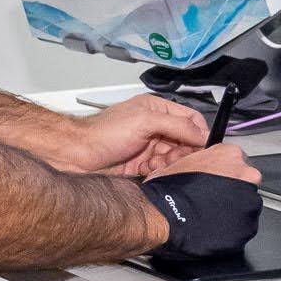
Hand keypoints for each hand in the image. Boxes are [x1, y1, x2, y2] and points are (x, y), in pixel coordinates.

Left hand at [63, 89, 209, 175]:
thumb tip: (202, 134)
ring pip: (173, 157)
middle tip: (173, 157)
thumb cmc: (104, 133)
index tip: (202, 147)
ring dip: (169, 162)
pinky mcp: (141, 164)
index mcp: (156, 109)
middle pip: (184, 140)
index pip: (190, 118)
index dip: (199, 132)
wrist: (78, 156)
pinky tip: (147, 170)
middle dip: (182, 151)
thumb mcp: (146, 121)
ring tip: (154, 163)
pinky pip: (161, 169)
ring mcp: (147, 146)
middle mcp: (154, 126)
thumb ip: (177, 125)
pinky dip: (159, 171)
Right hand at [138, 163, 264, 256]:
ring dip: (233, 210)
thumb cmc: (167, 190)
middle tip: (211, 200)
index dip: (224, 173)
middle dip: (231, 191)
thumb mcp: (179, 163)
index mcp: (230, 154)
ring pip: (246, 205)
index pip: (236, 161)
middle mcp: (246, 174)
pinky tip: (214, 227)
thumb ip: (199, 162)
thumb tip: (201, 168)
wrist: (163, 215)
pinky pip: (243, 226)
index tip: (217, 181)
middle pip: (245, 182)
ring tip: (210, 215)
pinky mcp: (248, 225)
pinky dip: (232, 228)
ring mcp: (250, 201)